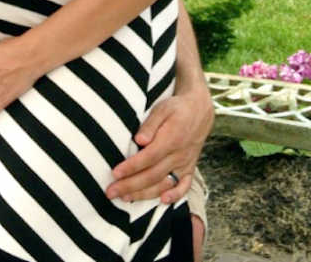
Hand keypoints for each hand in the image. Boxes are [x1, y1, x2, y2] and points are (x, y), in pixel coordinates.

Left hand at [106, 83, 211, 204]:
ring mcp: (185, 164)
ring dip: (145, 194)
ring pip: (164, 184)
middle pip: (153, 175)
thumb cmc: (175, 108)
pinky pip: (184, 186)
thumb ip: (150, 125)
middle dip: (130, 186)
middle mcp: (179, 155)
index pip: (149, 157)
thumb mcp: (162, 109)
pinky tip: (162, 202)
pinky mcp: (189, 168)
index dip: (131, 167)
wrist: (199, 111)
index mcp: (171, 139)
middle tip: (111, 192)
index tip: (115, 173)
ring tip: (125, 198)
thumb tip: (139, 140)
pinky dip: (175, 196)